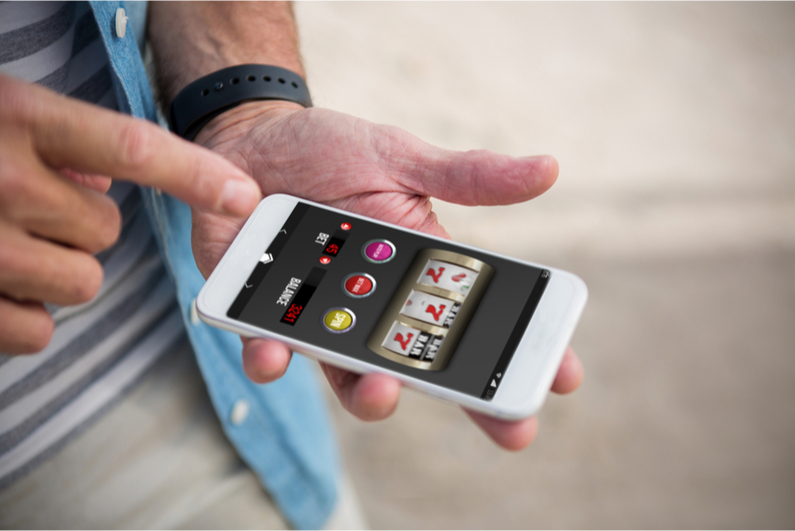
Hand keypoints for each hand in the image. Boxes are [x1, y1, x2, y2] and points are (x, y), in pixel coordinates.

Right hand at [0, 74, 260, 353]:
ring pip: (80, 282)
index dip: (196, 173)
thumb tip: (108, 181)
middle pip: (106, 232)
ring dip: (55, 270)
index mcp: (16, 118)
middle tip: (33, 208)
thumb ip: (59, 140)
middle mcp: (0, 179)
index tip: (244, 194)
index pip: (131, 147)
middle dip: (81, 227)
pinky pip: (38, 330)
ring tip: (6, 243)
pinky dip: (24, 315)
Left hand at [192, 101, 583, 449]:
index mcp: (415, 274)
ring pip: (351, 378)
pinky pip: (270, 353)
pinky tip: (273, 349)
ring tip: (382, 386)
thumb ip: (467, 178)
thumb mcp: (402, 159)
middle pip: (423, 368)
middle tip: (502, 422)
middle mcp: (373, 310)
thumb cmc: (331, 151)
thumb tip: (549, 169)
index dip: (517, 353)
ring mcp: (321, 321)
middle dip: (463, 399)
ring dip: (371, 394)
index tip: (563, 377)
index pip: (474, 321)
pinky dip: (271, 358)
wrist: (251, 139)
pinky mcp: (264, 319)